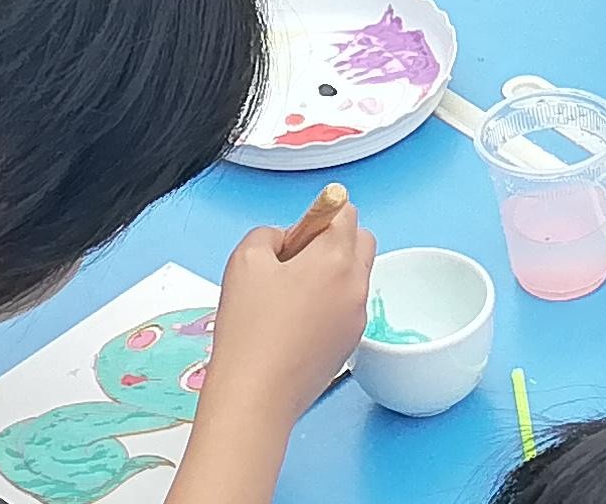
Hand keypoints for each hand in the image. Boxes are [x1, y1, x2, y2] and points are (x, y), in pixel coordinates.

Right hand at [205, 212, 374, 419]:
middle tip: (294, 260)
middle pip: (361, 241)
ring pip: (354, 277)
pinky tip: (295, 322)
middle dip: (333, 241)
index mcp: (335, 257)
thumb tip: (286, 240)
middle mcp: (355, 285)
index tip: (297, 234)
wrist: (257, 393)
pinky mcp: (350, 344)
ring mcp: (357, 317)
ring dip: (331, 274)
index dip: (318, 215)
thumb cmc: (250, 329)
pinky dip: (329, 304)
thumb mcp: (245, 258)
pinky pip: (347, 308)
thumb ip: (269, 233)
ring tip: (289, 295)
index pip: (346, 212)